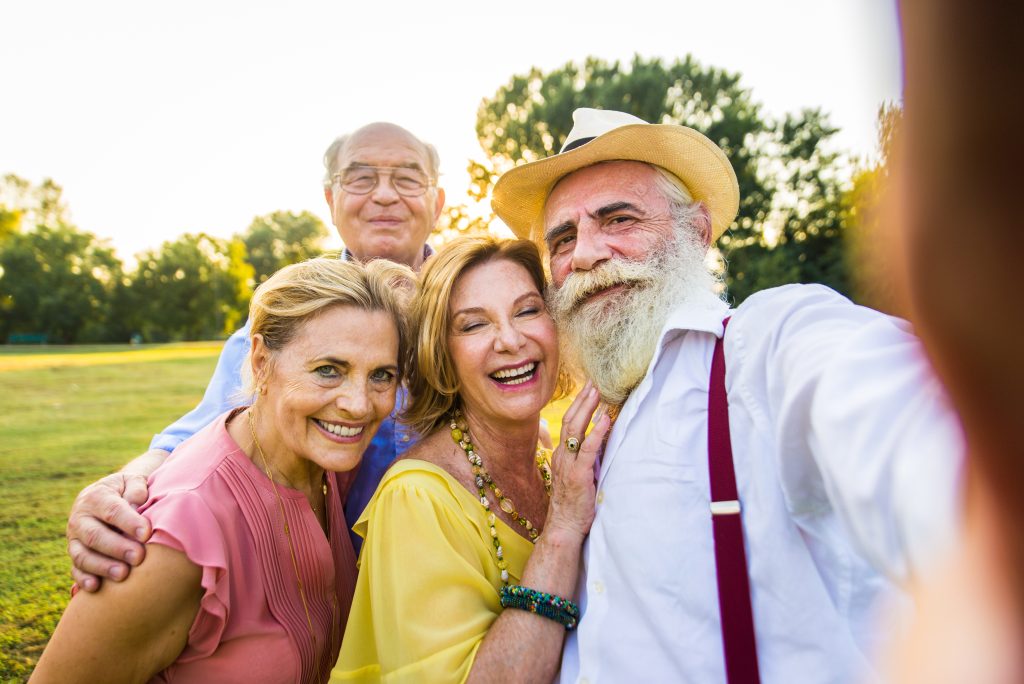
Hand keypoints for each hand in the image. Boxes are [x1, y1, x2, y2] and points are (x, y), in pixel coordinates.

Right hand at [67, 470, 151, 591]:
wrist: (108, 495)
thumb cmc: (127, 490)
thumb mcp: (132, 481)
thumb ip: (136, 490)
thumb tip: (137, 505)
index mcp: (96, 497)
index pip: (112, 510)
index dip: (128, 522)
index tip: (146, 533)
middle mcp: (80, 518)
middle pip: (95, 535)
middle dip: (117, 548)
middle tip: (139, 557)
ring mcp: (75, 538)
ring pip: (82, 555)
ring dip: (102, 566)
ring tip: (123, 575)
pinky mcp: (75, 554)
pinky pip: (75, 569)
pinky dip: (83, 579)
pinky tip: (96, 586)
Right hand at [545, 382, 610, 540]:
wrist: (564, 527)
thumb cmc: (573, 504)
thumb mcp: (577, 476)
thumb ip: (584, 458)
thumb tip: (599, 441)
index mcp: (561, 455)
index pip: (568, 423)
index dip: (578, 405)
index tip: (589, 389)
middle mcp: (562, 455)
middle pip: (569, 420)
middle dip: (582, 400)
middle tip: (594, 381)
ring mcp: (568, 464)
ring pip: (575, 429)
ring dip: (587, 408)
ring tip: (598, 391)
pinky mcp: (578, 475)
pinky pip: (587, 449)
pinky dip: (596, 432)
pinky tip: (605, 419)